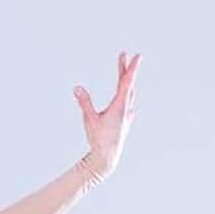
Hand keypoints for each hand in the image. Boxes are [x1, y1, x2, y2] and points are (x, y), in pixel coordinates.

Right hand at [74, 51, 140, 179]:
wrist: (107, 157)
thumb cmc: (98, 139)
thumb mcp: (89, 119)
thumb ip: (84, 102)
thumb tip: (77, 88)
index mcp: (119, 106)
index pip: (127, 82)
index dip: (131, 68)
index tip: (137, 56)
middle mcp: (126, 109)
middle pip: (128, 84)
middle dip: (126, 69)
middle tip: (124, 56)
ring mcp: (128, 115)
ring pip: (130, 93)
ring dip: (127, 81)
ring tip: (124, 71)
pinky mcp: (126, 121)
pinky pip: (129, 102)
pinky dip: (127, 93)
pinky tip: (126, 94)